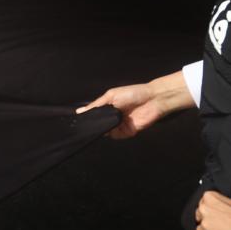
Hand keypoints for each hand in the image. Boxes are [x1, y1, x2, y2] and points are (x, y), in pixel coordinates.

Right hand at [76, 74, 193, 138]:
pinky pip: (116, 136)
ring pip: (106, 131)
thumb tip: (80, 111)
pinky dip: (111, 134)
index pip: (94, 114)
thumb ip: (96, 105)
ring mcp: (119, 125)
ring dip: (102, 129)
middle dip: (94, 125)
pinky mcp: (127, 132)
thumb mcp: (111, 96)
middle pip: (99, 124)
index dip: (87, 117)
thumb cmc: (132, 93)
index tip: (78, 121)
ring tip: (98, 126)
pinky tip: (108, 129)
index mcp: (108, 106)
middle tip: (84, 126)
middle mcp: (112, 116)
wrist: (152, 100)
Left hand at [194, 192, 230, 229]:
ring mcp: (206, 225)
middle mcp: (205, 210)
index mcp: (210, 198)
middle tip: (218, 226)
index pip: (203, 203)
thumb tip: (220, 211)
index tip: (213, 215)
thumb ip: (222, 205)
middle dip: (207, 222)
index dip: (209, 211)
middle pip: (200, 217)